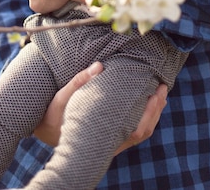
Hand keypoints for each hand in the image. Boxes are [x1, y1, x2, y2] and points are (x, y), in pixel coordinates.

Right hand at [33, 62, 167, 152]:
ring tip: (159, 94)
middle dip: (156, 109)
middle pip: (143, 131)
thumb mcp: (62, 98)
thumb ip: (80, 82)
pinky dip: (144, 118)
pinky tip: (146, 104)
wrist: (45, 132)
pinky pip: (133, 132)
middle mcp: (110, 142)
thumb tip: (100, 65)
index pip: (137, 128)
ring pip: (140, 133)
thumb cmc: (54, 115)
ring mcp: (111, 143)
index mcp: (103, 133)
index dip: (151, 111)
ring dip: (152, 114)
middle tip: (163, 88)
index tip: (159, 91)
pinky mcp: (109, 140)